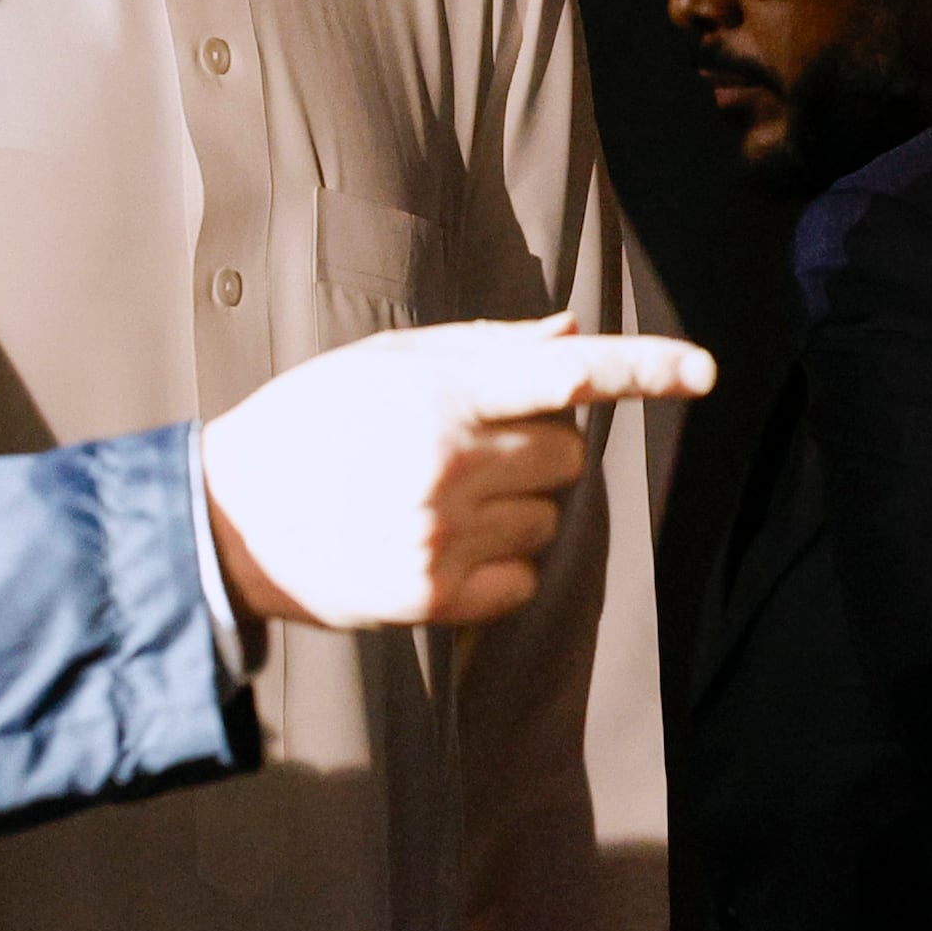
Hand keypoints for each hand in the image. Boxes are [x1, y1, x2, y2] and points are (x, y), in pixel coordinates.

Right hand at [202, 317, 715, 630]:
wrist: (227, 522)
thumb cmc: (311, 424)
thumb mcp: (385, 365)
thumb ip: (485, 349)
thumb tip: (571, 333)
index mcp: (439, 394)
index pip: (567, 375)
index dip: (643, 369)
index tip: (705, 372)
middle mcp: (448, 464)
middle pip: (567, 456)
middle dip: (534, 450)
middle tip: (462, 451)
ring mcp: (443, 536)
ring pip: (549, 521)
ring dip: (514, 511)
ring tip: (434, 501)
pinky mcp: (435, 597)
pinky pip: (524, 580)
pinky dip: (499, 568)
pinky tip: (436, 548)